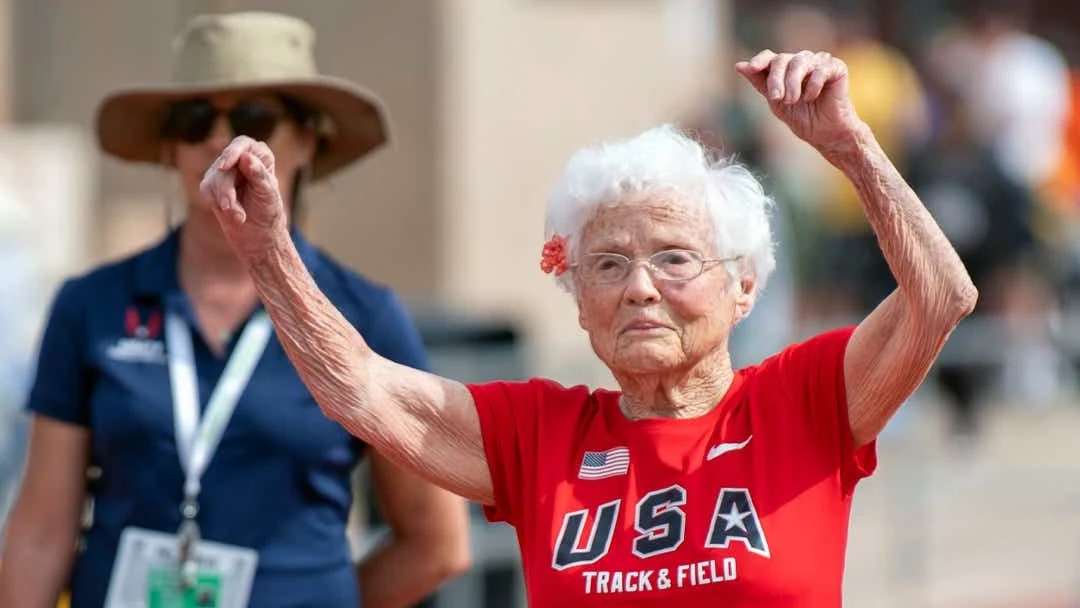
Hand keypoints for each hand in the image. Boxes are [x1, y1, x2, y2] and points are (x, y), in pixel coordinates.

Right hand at [199, 136, 288, 262]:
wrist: (259, 235)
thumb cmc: (268, 211)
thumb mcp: (267, 194)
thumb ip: (258, 175)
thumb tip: (246, 157)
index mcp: (260, 155)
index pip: (242, 144)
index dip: (232, 153)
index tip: (225, 166)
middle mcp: (241, 158)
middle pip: (225, 165)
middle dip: (227, 189)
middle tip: (230, 207)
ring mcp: (224, 170)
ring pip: (213, 178)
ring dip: (224, 200)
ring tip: (238, 216)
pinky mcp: (212, 184)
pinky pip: (206, 189)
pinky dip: (216, 203)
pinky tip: (232, 214)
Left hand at [735, 50, 862, 152]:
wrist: (825, 134)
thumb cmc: (801, 118)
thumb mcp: (775, 102)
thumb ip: (759, 82)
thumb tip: (739, 65)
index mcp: (785, 69)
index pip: (770, 57)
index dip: (760, 60)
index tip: (752, 68)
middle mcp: (801, 61)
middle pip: (782, 59)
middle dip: (776, 79)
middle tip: (777, 98)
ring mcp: (819, 62)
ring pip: (799, 62)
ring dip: (792, 83)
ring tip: (792, 101)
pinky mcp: (836, 68)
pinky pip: (820, 69)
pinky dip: (813, 85)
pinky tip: (812, 97)